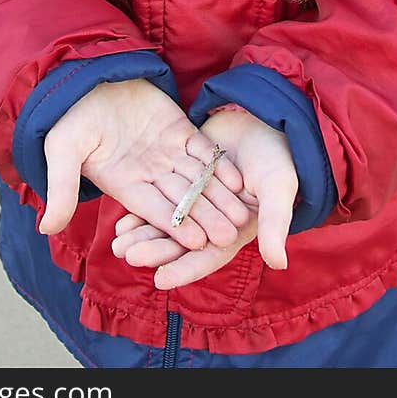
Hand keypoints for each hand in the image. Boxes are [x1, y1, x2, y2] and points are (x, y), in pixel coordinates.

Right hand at [38, 79, 251, 251]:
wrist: (87, 80)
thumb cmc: (71, 118)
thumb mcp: (62, 152)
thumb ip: (61, 189)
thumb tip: (46, 230)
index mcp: (124, 184)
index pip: (155, 210)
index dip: (176, 225)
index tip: (197, 242)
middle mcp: (150, 174)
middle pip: (183, 200)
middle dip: (206, 218)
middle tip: (230, 236)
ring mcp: (167, 152)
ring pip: (198, 179)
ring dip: (219, 196)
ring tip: (242, 214)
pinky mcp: (179, 129)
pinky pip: (203, 150)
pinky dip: (219, 163)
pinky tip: (236, 177)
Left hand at [110, 107, 298, 288]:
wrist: (268, 117)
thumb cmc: (279, 158)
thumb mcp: (277, 190)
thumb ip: (274, 224)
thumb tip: (278, 263)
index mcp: (236, 229)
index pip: (207, 256)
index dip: (184, 268)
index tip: (160, 280)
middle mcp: (212, 219)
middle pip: (180, 241)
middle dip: (154, 250)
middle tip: (127, 255)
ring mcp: (197, 198)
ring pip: (167, 220)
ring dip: (143, 232)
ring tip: (118, 242)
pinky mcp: (184, 176)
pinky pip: (161, 194)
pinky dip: (144, 206)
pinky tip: (122, 216)